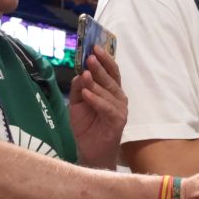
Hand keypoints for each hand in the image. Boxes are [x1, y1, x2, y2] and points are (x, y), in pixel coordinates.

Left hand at [68, 48, 127, 169]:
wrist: (90, 151)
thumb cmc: (86, 126)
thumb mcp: (77, 103)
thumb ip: (78, 88)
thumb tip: (79, 73)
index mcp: (111, 91)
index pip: (110, 71)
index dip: (104, 58)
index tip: (94, 47)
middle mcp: (118, 97)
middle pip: (111, 78)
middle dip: (100, 66)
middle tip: (90, 57)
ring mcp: (120, 109)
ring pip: (108, 91)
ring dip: (96, 82)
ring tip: (84, 74)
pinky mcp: (118, 121)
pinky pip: (106, 107)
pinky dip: (96, 99)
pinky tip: (86, 94)